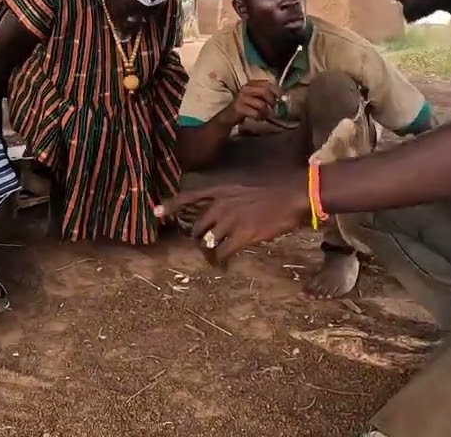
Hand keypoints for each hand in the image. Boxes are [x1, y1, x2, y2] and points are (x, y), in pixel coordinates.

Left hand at [178, 184, 310, 265]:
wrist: (295, 194)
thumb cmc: (276, 187)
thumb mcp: (246, 184)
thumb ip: (230, 197)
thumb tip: (224, 212)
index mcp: (220, 188)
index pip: (188, 196)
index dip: (170, 205)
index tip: (156, 212)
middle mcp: (220, 204)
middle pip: (196, 226)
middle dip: (198, 239)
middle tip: (205, 247)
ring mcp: (230, 220)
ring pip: (207, 242)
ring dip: (209, 253)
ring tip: (214, 260)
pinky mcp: (242, 235)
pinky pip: (222, 252)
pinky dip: (220, 262)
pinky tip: (224, 266)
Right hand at [222, 79, 280, 124]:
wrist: (229, 116)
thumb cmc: (246, 106)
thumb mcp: (255, 97)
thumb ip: (266, 95)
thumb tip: (282, 97)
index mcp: (251, 83)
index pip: (267, 83)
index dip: (276, 91)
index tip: (280, 98)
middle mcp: (245, 88)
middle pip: (265, 92)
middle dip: (272, 101)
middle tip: (273, 108)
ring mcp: (241, 97)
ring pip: (261, 104)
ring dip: (266, 112)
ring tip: (264, 115)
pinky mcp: (239, 108)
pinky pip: (255, 113)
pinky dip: (259, 117)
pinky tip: (257, 118)